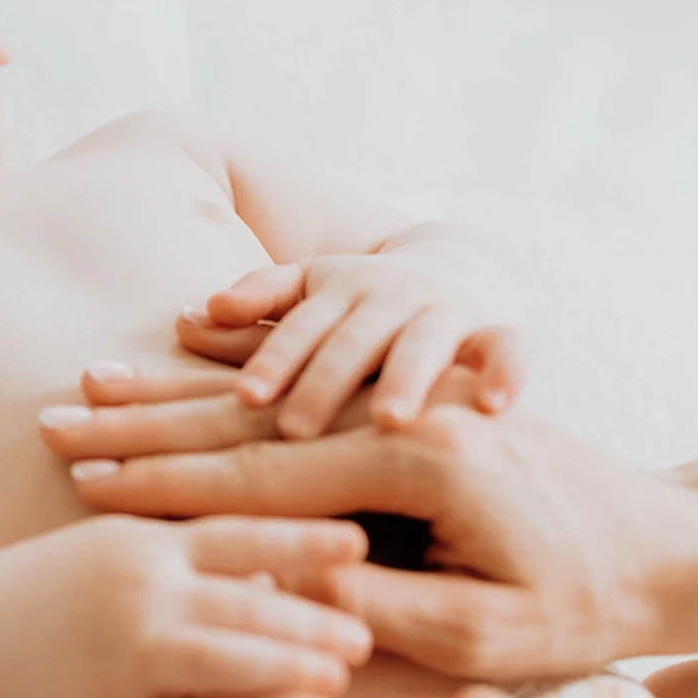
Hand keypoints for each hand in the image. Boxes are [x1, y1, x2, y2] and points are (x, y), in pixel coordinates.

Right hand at [0, 514, 374, 697]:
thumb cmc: (70, 582)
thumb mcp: (130, 546)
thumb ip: (203, 552)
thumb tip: (291, 562)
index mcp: (155, 544)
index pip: (238, 534)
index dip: (299, 539)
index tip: (358, 542)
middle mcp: (143, 592)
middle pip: (237, 602)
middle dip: (305, 619)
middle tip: (365, 635)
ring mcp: (125, 653)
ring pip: (211, 664)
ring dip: (274, 673)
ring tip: (334, 683)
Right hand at [46, 367, 697, 677]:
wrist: (675, 542)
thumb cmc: (588, 600)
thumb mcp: (487, 632)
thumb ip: (380, 607)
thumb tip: (286, 587)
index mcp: (416, 462)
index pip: (258, 472)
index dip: (164, 483)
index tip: (84, 483)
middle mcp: (404, 410)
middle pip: (246, 412)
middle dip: (143, 423)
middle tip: (56, 419)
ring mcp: (412, 392)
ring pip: (270, 383)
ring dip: (175, 383)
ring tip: (94, 380)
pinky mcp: (420, 394)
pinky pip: (318, 360)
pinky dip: (242, 354)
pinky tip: (188, 339)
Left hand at [182, 244, 522, 437]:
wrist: (466, 270)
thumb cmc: (365, 303)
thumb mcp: (313, 289)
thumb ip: (259, 304)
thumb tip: (188, 316)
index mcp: (340, 292)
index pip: (301, 329)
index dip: (275, 360)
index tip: (246, 397)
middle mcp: (390, 299)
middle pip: (354, 340)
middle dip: (326, 381)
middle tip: (296, 427)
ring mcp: (446, 314)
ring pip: (425, 345)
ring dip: (408, 378)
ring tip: (390, 419)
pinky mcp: (498, 335)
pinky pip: (509, 351)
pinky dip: (505, 373)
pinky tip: (494, 407)